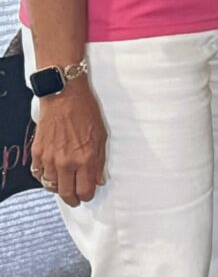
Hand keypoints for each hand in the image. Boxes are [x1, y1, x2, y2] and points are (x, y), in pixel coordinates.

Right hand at [32, 82, 107, 205]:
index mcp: (85, 159)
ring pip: (51, 185)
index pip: (85, 190)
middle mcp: (66, 162)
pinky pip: (38, 173)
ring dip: (58, 188)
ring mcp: (49, 158)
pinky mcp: (37, 152)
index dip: (87, 196)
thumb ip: (99, 162)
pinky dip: (45, 177)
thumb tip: (98, 180)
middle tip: (75, 199)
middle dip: (72, 199)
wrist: (64, 97)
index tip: (88, 195)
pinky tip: (52, 174)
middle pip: (66, 193)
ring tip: (65, 185)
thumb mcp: (101, 137)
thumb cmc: (86, 112)